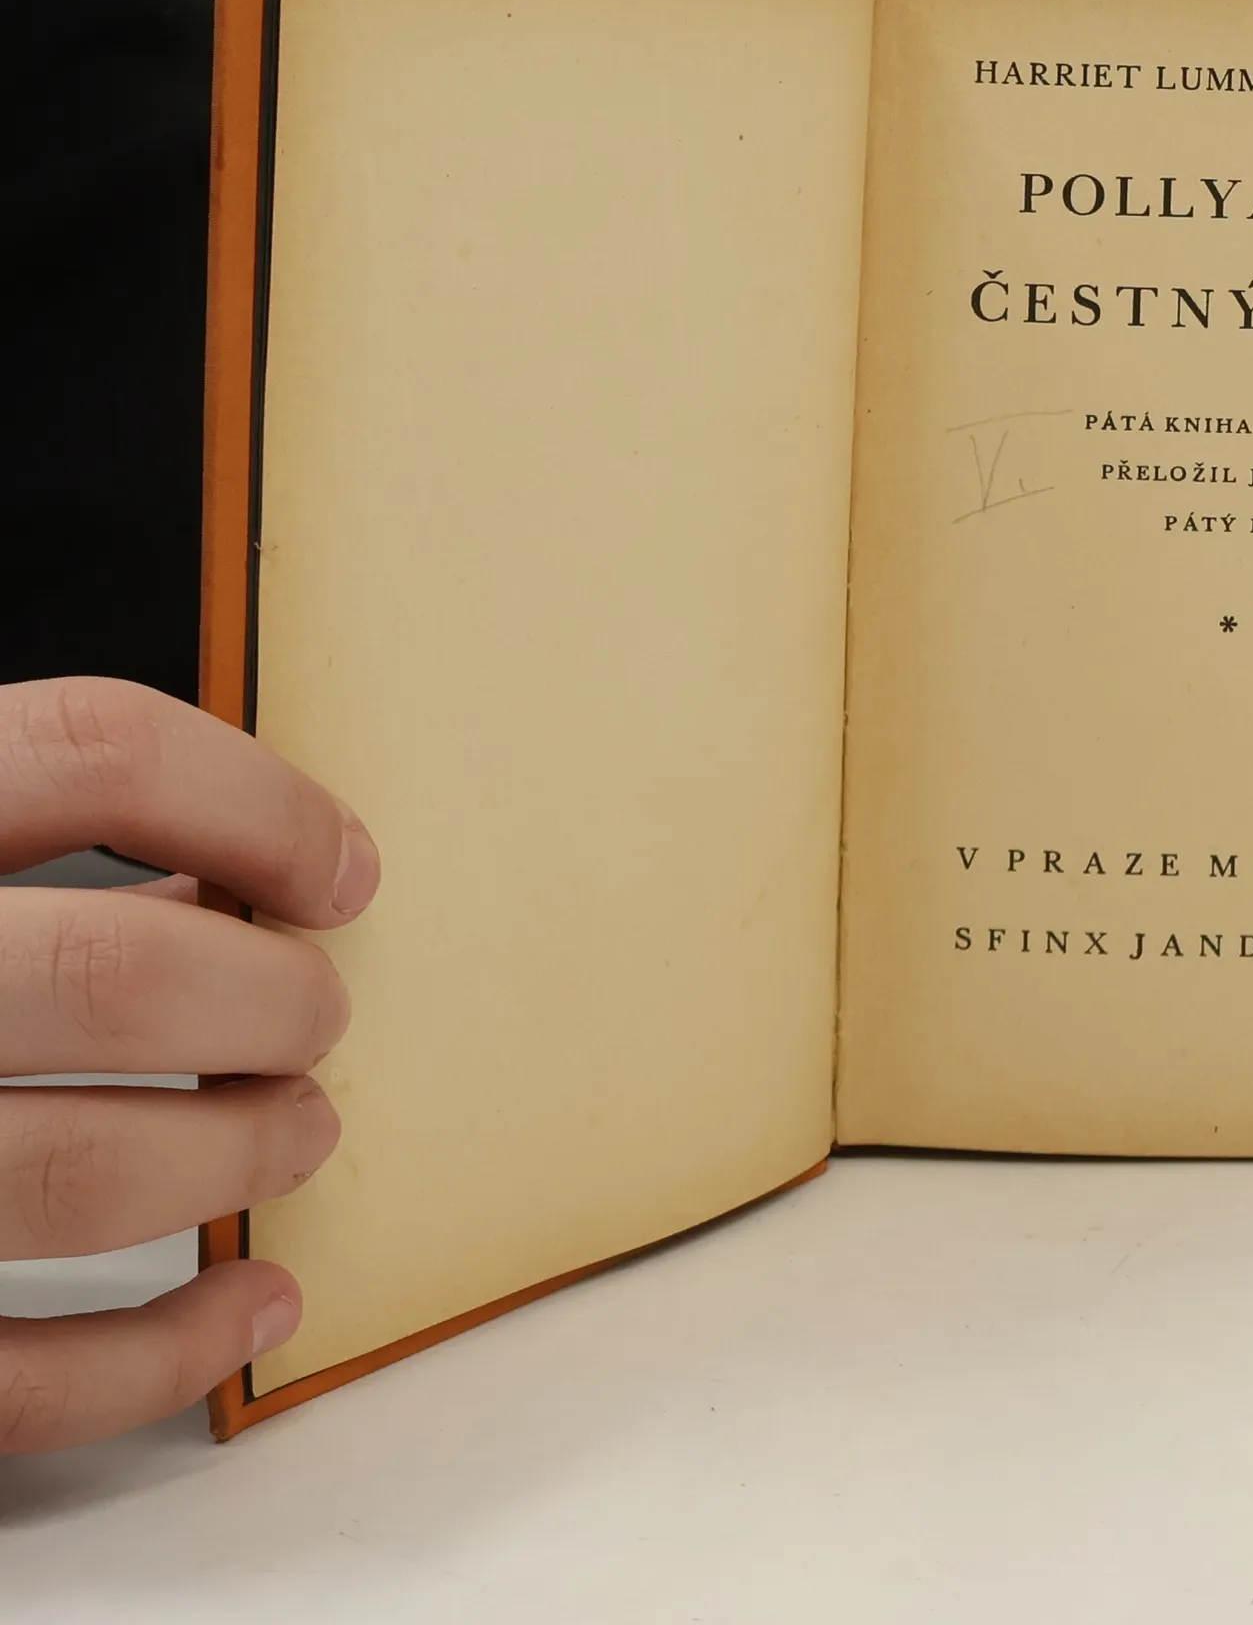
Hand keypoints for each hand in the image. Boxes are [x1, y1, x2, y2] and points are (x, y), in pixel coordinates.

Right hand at [0, 678, 377, 1451]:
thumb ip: (26, 845)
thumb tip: (229, 894)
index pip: (96, 755)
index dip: (260, 809)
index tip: (343, 871)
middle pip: (117, 974)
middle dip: (272, 1000)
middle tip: (317, 1018)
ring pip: (84, 1171)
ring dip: (238, 1153)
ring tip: (299, 1129)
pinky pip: (16, 1374)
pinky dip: (165, 1349)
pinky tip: (250, 1299)